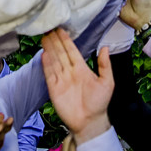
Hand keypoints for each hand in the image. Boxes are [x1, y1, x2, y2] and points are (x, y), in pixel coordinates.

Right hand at [42, 30, 112, 144]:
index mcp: (82, 68)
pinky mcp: (54, 89)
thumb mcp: (107, 82)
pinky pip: (49, 74)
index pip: (72, 51)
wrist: (90, 122)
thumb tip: (104, 47)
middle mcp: (70, 72)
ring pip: (54, 61)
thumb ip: (105, 65)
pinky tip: (44, 54)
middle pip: (61, 53)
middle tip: (49, 28)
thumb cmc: (100, 103)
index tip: (61, 29)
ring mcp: (61, 79)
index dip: (66, 40)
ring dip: (49, 49)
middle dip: (55, 41)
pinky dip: (46, 65)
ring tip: (44, 37)